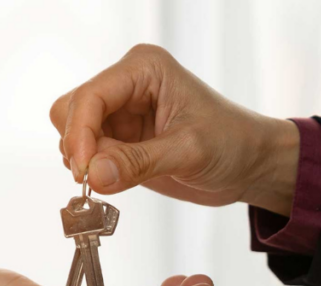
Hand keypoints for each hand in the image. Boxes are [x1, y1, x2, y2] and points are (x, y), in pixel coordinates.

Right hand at [49, 43, 299, 215]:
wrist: (249, 165)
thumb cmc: (232, 144)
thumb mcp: (188, 152)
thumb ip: (138, 162)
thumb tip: (93, 175)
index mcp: (144, 69)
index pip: (91, 96)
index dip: (79, 134)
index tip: (85, 172)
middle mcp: (126, 84)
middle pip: (71, 111)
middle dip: (79, 148)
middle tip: (98, 180)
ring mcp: (120, 112)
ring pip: (73, 134)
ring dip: (85, 162)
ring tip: (117, 180)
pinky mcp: (120, 139)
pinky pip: (88, 154)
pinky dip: (93, 172)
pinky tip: (117, 182)